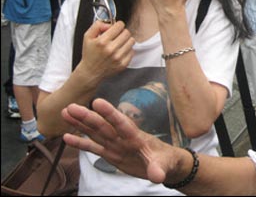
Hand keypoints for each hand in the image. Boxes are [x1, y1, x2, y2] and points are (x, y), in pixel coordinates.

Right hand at [62, 98, 176, 183]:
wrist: (165, 164)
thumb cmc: (166, 161)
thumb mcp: (164, 165)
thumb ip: (158, 169)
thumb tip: (157, 176)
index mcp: (136, 137)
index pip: (122, 124)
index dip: (110, 113)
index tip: (97, 102)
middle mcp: (123, 138)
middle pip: (103, 126)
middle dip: (88, 117)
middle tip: (72, 106)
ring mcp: (116, 145)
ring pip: (95, 132)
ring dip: (81, 123)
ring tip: (66, 112)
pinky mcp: (111, 154)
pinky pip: (94, 147)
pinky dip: (81, 143)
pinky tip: (67, 136)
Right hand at [78, 21, 134, 81]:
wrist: (91, 72)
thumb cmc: (89, 54)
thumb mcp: (87, 36)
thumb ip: (97, 26)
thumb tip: (109, 24)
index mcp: (102, 41)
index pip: (119, 26)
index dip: (117, 25)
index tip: (115, 28)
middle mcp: (111, 49)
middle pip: (127, 32)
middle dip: (122, 32)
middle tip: (117, 36)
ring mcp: (118, 57)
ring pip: (131, 41)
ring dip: (126, 40)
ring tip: (119, 43)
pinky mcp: (123, 64)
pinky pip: (132, 51)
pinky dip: (127, 50)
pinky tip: (120, 51)